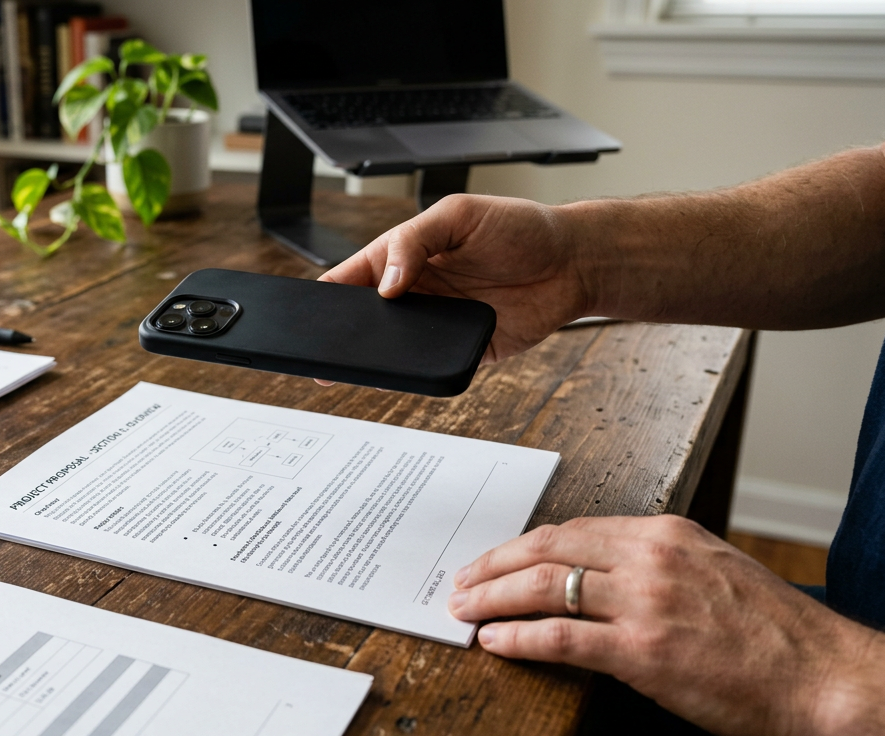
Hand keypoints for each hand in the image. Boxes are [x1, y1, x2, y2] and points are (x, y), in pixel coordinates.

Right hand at [320, 194, 594, 363]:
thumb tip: (386, 284)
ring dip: (376, 355)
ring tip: (355, 364)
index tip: (310, 310)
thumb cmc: (521, 228)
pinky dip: (414, 372)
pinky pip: (430, 366)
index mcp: (404, 254)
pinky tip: (403, 372)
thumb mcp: (459, 214)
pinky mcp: (462, 349)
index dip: (328, 293)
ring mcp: (437, 322)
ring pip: (393, 348)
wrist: (574, 262)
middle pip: (365, 318)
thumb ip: (414, 241)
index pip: (353, 276)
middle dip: (343, 332)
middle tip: (325, 346)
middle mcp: (416, 290)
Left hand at [447, 514, 884, 735]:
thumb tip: (603, 576)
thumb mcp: (714, 573)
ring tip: (463, 610)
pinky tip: (494, 642)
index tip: (496, 558)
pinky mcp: (642, 651)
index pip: (574, 529)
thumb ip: (657, 566)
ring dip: (491, 598)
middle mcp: (650, 557)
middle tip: (461, 580)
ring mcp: (645, 602)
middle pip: (546, 548)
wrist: (828, 678)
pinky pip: (559, 638)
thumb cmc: (778, 636)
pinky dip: (517, 638)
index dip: (524, 546)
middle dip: (493, 565)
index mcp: (666, 534)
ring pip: (543, 587)